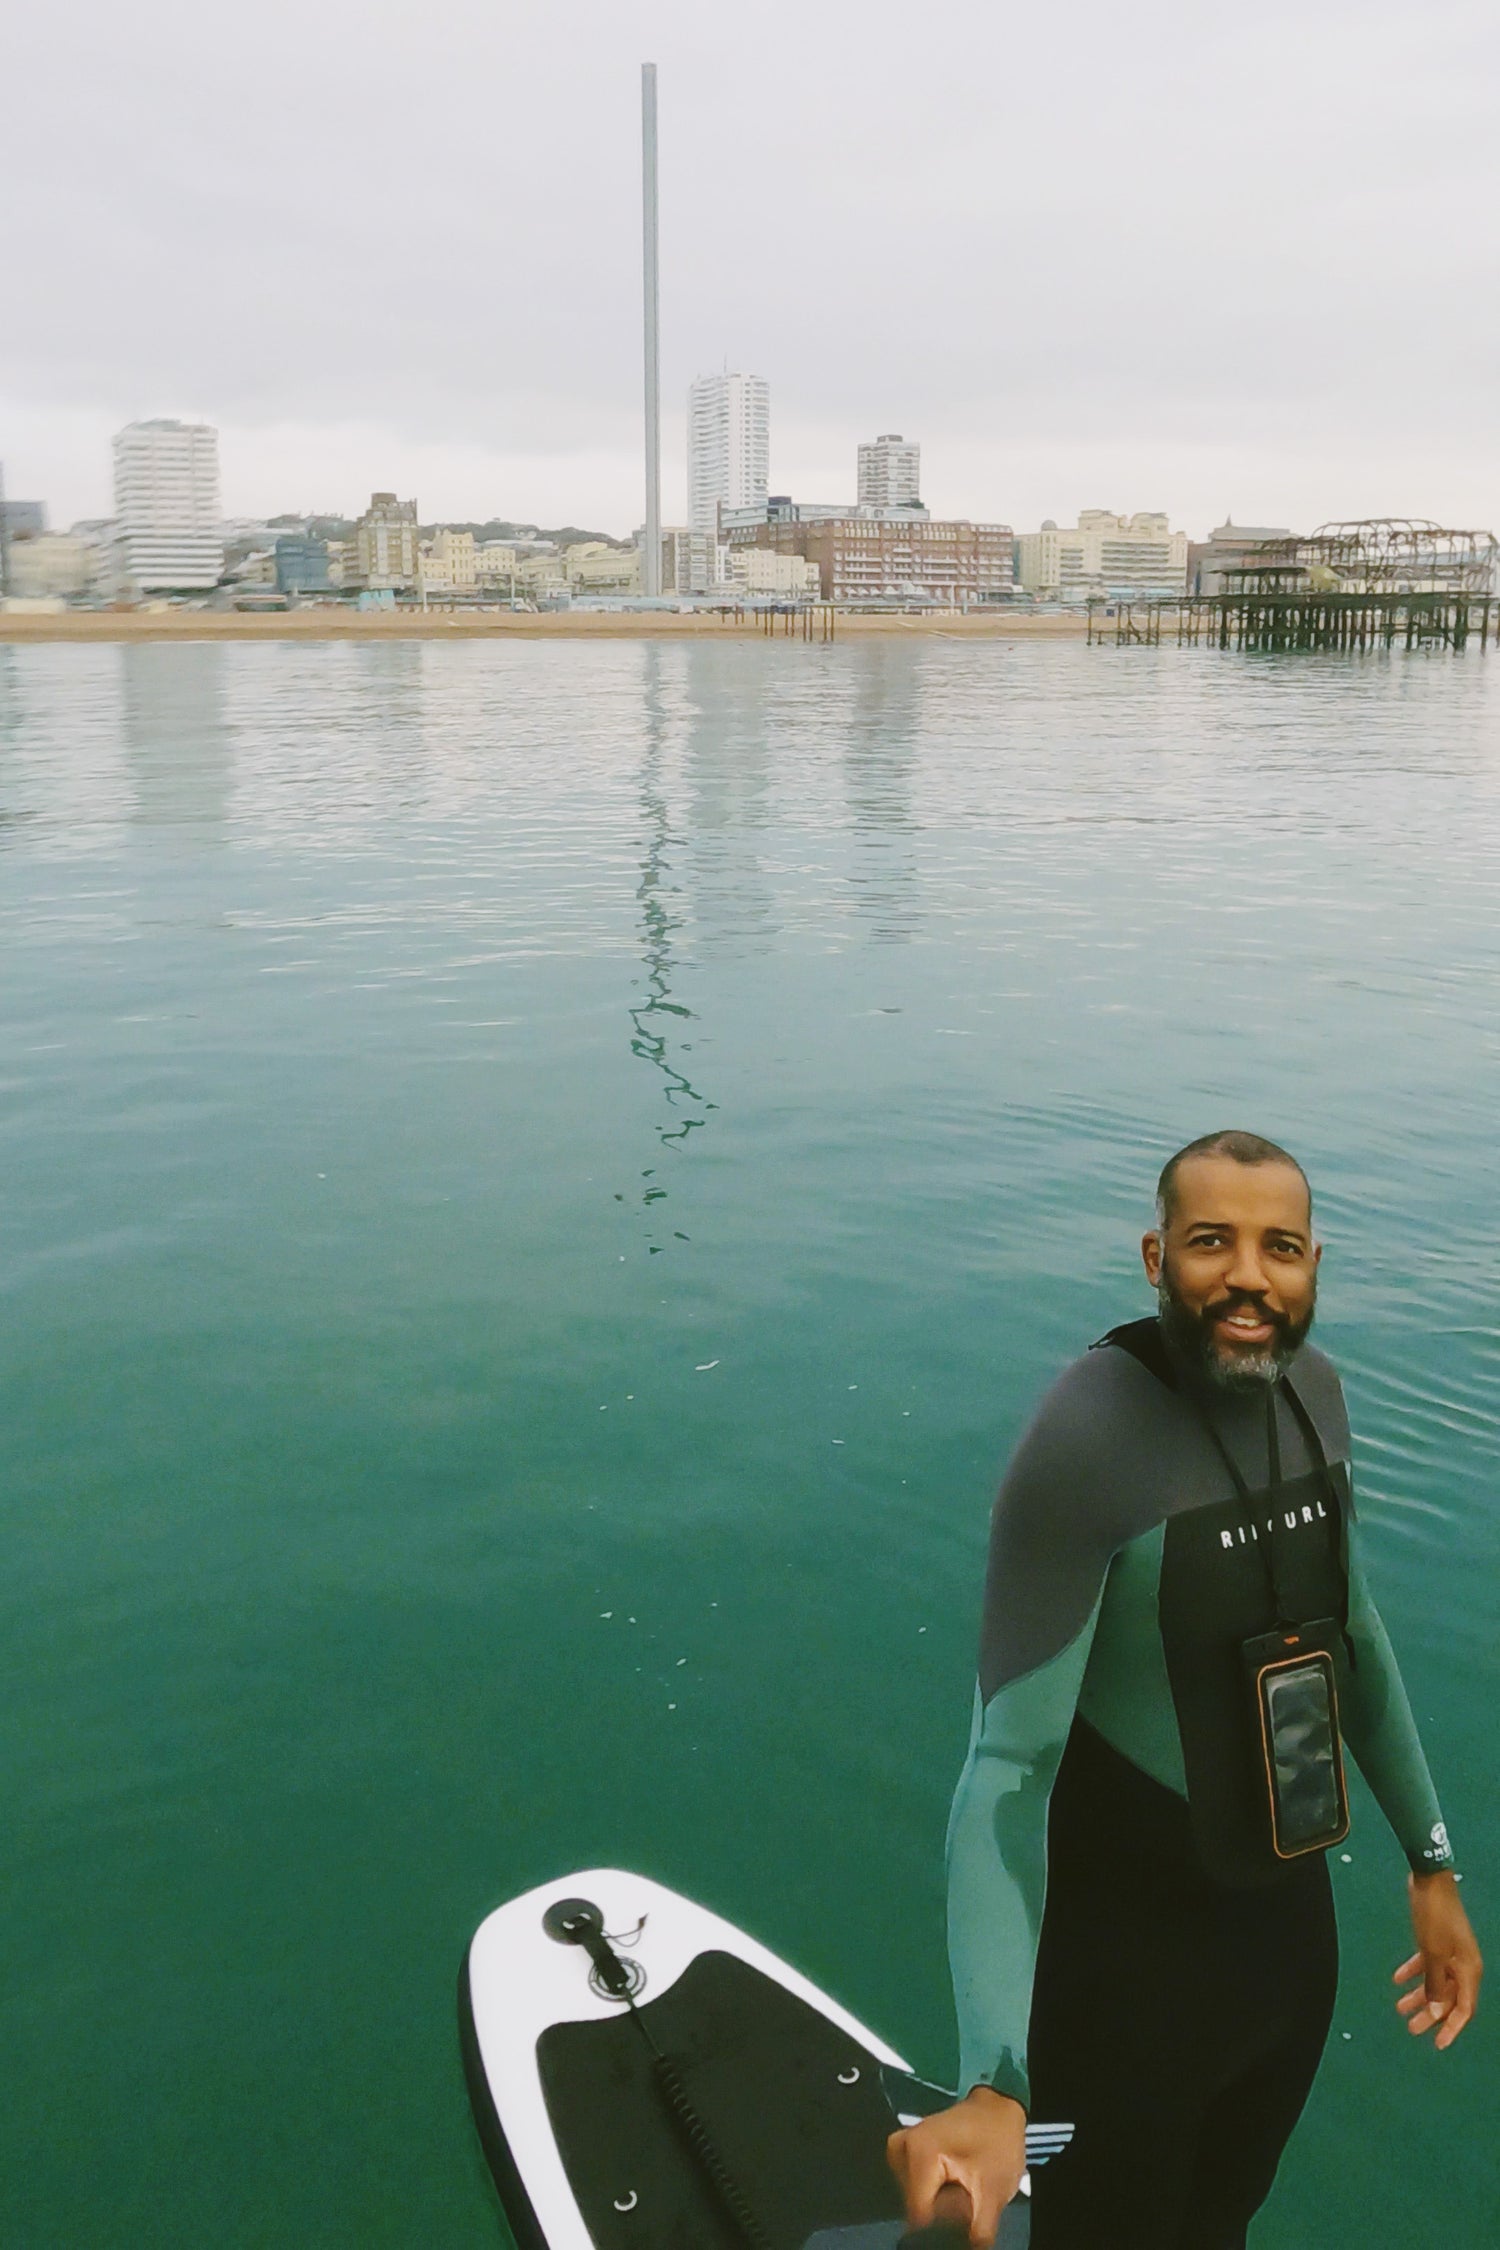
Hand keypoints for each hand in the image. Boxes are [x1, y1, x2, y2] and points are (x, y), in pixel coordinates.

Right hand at [886, 2085, 1027, 2247]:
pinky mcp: (903, 2148)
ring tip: (961, 2191)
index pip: (919, 2215)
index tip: (961, 2226)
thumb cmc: (998, 2144)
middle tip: (966, 2202)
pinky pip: (911, 2185)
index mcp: (921, 2152)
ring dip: (935, 2205)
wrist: (998, 2111)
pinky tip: (949, 2185)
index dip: (940, 2231)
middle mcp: (901, 2147)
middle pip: (914, 2207)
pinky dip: (929, 2194)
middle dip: (940, 2216)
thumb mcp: (994, 2192)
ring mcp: (899, 2146)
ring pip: (912, 2199)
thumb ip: (978, 2231)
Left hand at [1394, 1871, 1481, 2050]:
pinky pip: (1427, 1964)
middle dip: (1430, 2014)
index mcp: (1469, 1970)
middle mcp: (1463, 1965)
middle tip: (1411, 2028)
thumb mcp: (1433, 1953)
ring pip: (1436, 1982)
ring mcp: (1450, 1953)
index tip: (1436, 2043)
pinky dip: (1413, 1972)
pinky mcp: (1437, 1941)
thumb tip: (1436, 2010)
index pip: (1464, 2009)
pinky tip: (1397, 1980)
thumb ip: (1435, 1983)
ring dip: (1419, 1995)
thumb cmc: (1435, 1917)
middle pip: (1448, 1998)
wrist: (1429, 1880)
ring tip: (1399, 2008)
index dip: (1451, 2028)